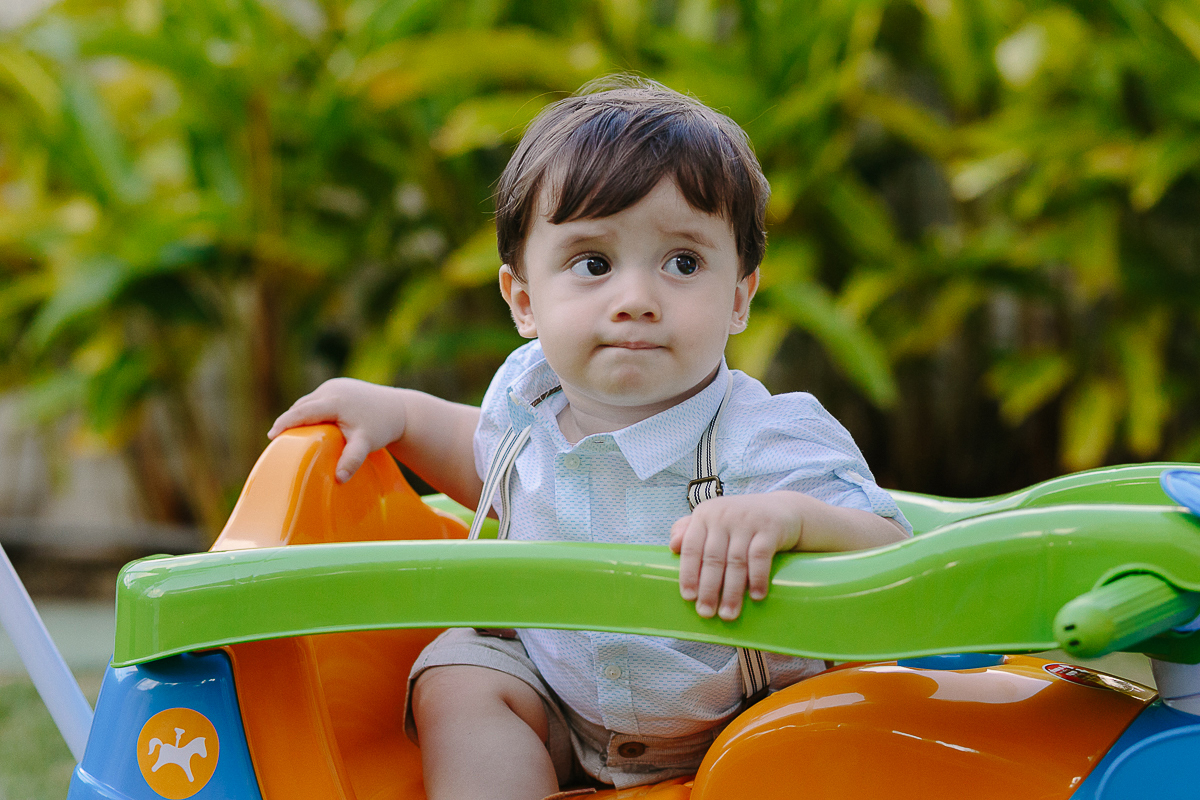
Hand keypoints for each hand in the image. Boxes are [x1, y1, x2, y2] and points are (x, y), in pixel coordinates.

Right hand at [268, 378, 406, 482]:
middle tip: (277, 439)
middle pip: (303, 405)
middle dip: (289, 420)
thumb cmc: (382, 427)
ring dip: (299, 414)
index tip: (272, 435)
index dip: (285, 422)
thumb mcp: (366, 444)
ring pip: (309, 401)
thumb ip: (352, 460)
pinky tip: (308, 423)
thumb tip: (339, 480)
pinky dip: (310, 410)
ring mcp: (336, 385)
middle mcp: (332, 389)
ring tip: (290, 433)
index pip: (302, 412)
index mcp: (334, 401)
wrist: (400, 409)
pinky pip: (318, 399)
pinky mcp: (340, 385)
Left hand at [669, 492, 803, 620]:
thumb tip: (672, 547)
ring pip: (736, 561)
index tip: (688, 597)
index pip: (692, 546)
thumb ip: (689, 530)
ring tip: (728, 614)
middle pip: (713, 558)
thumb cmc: (741, 521)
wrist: (783, 509)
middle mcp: (724, 515)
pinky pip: (760, 556)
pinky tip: (755, 596)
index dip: (688, 573)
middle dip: (709, 589)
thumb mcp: (714, 519)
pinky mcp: (770, 528)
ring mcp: (747, 521)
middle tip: (706, 613)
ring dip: (732, 591)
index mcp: (705, 514)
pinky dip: (757, 578)